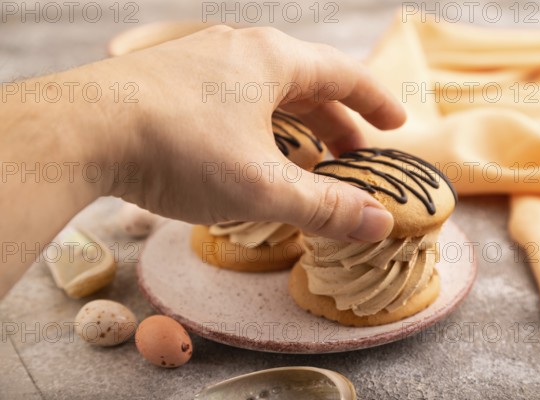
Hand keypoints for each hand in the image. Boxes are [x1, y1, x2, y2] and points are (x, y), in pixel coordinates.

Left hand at [100, 25, 405, 241]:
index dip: (375, 102)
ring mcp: (200, 61)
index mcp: (272, 60)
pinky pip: (231, 99)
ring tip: (304, 159)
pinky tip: (247, 153)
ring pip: (265, 92)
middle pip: (306, 83)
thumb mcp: (261, 186)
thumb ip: (324, 206)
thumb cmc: (178, 148)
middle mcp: (238, 49)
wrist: (81, 130)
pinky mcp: (170, 81)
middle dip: (335, 122)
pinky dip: (255, 125)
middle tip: (352, 156)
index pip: (343, 74)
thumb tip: (379, 222)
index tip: (395, 123)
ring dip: (293, 125)